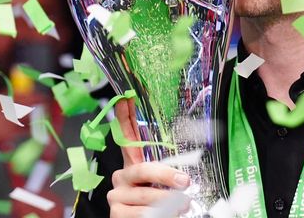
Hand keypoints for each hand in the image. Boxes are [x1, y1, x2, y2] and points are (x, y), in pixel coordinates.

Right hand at [108, 99, 190, 217]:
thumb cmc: (157, 204)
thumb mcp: (162, 185)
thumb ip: (168, 173)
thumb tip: (187, 170)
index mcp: (133, 166)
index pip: (126, 137)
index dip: (125, 117)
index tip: (126, 97)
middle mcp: (121, 177)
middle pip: (142, 169)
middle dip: (166, 175)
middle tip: (185, 182)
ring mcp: (116, 195)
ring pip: (146, 194)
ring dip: (169, 201)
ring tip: (184, 205)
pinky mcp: (116, 214)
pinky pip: (142, 213)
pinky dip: (159, 215)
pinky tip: (167, 215)